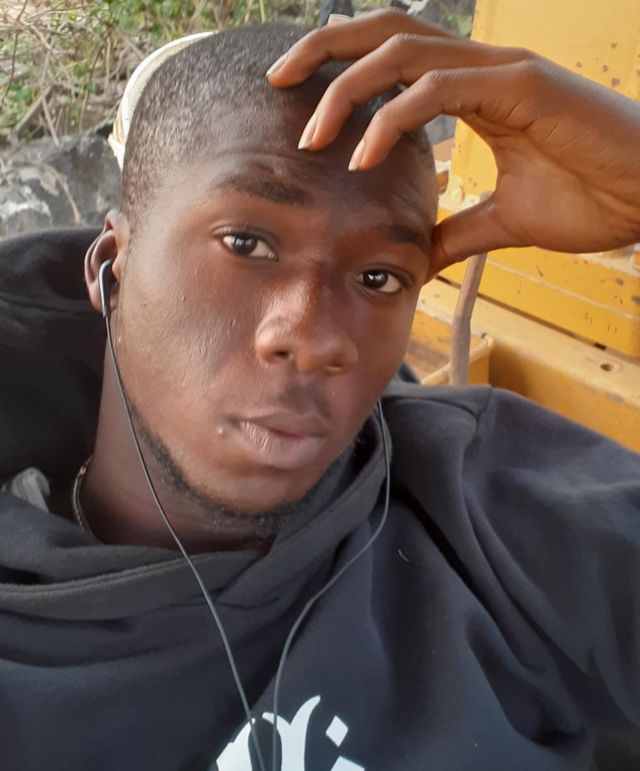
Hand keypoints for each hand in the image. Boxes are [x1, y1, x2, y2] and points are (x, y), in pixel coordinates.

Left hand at [267, 11, 639, 274]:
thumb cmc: (591, 198)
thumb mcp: (503, 220)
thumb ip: (457, 230)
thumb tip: (420, 256)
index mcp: (478, 89)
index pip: (397, 58)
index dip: (345, 65)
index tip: (301, 96)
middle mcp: (484, 67)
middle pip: (387, 31)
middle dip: (325, 50)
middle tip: (276, 78)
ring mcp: (503, 70)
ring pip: (405, 52)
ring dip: (348, 88)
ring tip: (310, 134)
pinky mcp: (522, 87)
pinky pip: (440, 90)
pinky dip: (393, 120)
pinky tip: (363, 157)